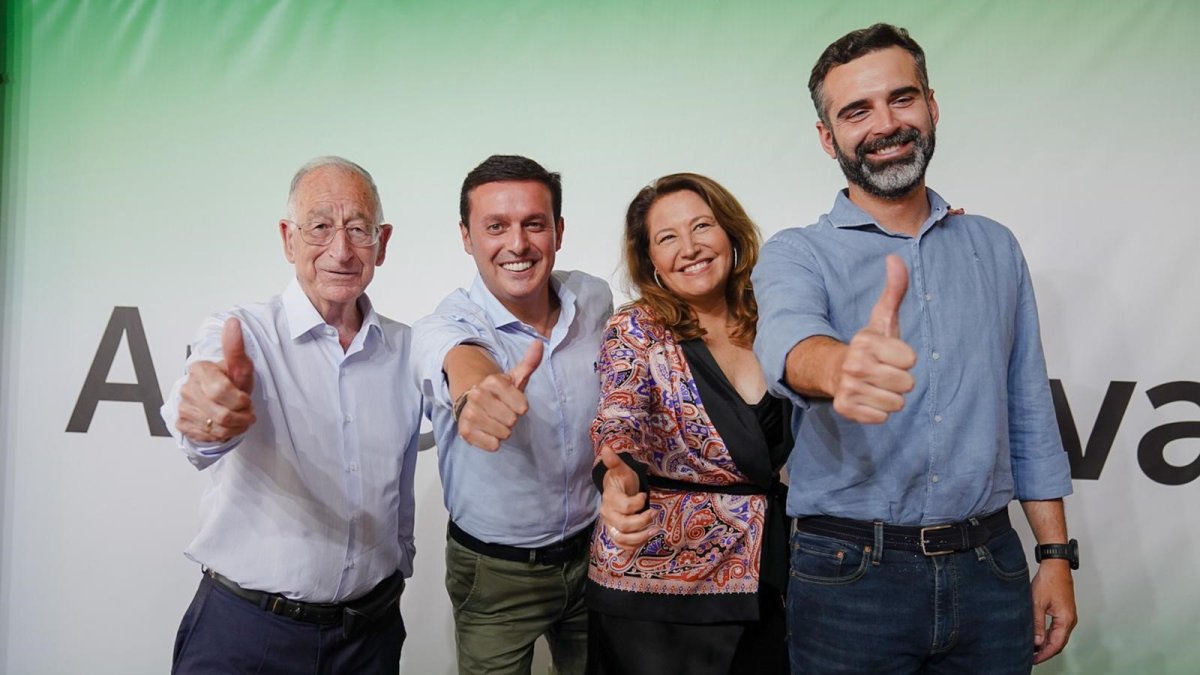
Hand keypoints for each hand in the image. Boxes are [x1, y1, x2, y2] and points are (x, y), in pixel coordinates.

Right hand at [177, 318, 255, 442]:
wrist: (215, 399)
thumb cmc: (229, 381)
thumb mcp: (238, 367)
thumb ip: (235, 348)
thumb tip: (233, 322)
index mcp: (200, 369)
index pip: (220, 390)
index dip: (239, 400)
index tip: (247, 400)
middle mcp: (188, 388)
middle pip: (221, 414)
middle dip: (241, 416)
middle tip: (247, 411)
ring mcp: (183, 407)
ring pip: (216, 428)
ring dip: (236, 427)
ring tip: (239, 418)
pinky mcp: (182, 423)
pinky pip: (209, 437)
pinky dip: (224, 434)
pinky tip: (226, 425)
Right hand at [456, 340, 542, 450]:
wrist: (471, 402)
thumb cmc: (499, 393)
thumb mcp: (515, 377)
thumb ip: (529, 362)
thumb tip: (539, 343)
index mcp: (493, 381)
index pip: (522, 407)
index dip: (521, 408)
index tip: (512, 402)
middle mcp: (478, 395)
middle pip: (512, 420)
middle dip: (511, 419)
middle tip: (502, 412)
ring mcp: (470, 413)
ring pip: (503, 433)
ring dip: (502, 430)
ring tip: (495, 420)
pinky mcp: (465, 431)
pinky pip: (492, 444)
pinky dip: (493, 441)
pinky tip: (487, 431)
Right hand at [598, 447, 653, 550]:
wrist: (617, 491)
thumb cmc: (621, 480)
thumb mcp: (621, 470)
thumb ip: (614, 462)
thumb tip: (606, 449)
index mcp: (610, 499)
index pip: (625, 507)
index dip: (638, 503)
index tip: (644, 495)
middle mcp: (608, 515)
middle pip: (624, 526)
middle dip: (642, 521)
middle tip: (654, 512)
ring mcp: (612, 525)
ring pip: (623, 539)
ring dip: (640, 537)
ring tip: (654, 530)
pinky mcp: (616, 534)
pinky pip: (623, 545)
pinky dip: (635, 545)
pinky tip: (647, 537)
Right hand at [832, 255, 916, 423]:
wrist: (833, 371)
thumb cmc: (867, 347)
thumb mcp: (881, 319)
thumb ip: (894, 290)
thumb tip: (896, 258)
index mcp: (866, 342)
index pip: (910, 360)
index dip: (905, 358)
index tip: (892, 354)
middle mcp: (854, 364)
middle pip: (906, 384)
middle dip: (900, 381)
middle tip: (886, 373)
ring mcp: (848, 387)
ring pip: (896, 403)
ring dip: (890, 397)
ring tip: (878, 386)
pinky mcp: (845, 408)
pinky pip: (881, 418)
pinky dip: (878, 412)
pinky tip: (869, 398)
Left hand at [1031, 560, 1077, 663]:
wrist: (1055, 566)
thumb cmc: (1049, 580)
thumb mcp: (1037, 603)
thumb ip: (1037, 624)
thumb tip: (1036, 642)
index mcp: (1065, 619)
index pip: (1056, 644)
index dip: (1045, 654)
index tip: (1034, 659)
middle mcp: (1070, 620)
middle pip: (1059, 642)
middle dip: (1046, 651)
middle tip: (1032, 657)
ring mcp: (1068, 616)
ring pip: (1058, 636)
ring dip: (1047, 644)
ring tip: (1033, 649)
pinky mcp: (1064, 611)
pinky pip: (1058, 629)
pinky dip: (1049, 635)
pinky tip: (1039, 637)